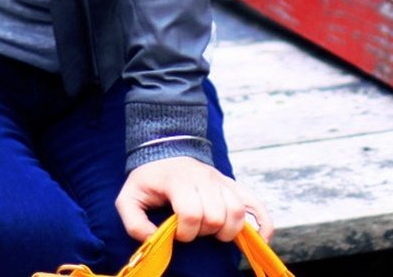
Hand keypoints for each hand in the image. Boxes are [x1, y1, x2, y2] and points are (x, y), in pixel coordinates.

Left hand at [114, 157, 273, 244]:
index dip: (186, 232)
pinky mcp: (233, 186)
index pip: (192, 213)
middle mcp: (205, 179)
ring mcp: (222, 182)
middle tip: (193, 230)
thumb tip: (153, 240)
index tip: (177, 233)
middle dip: (204, 231)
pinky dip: (263, 223)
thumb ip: (134, 222)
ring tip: (214, 233)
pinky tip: (262, 239)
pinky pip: (256, 204)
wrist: (166, 152)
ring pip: (238, 212)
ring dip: (227, 231)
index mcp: (180, 181)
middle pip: (216, 216)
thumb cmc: (148, 180)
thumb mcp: (129, 198)